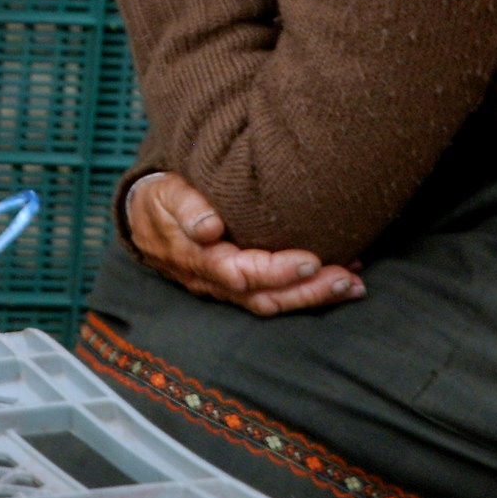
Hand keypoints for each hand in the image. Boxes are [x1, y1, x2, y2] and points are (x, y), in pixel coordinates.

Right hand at [125, 172, 364, 316]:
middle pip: (265, 297)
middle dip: (308, 292)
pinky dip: (308, 291)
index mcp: (199, 260)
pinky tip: (341, 278)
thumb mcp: (166, 195)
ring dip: (315, 297)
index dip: (278, 270)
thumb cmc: (161, 201)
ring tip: (353, 284)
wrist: (143, 219)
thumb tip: (210, 227)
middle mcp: (217, 282)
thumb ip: (186, 207)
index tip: (311, 260)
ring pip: (274, 303)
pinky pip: (275, 296)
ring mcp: (229, 288)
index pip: (242, 272)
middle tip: (346, 278)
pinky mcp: (240, 286)